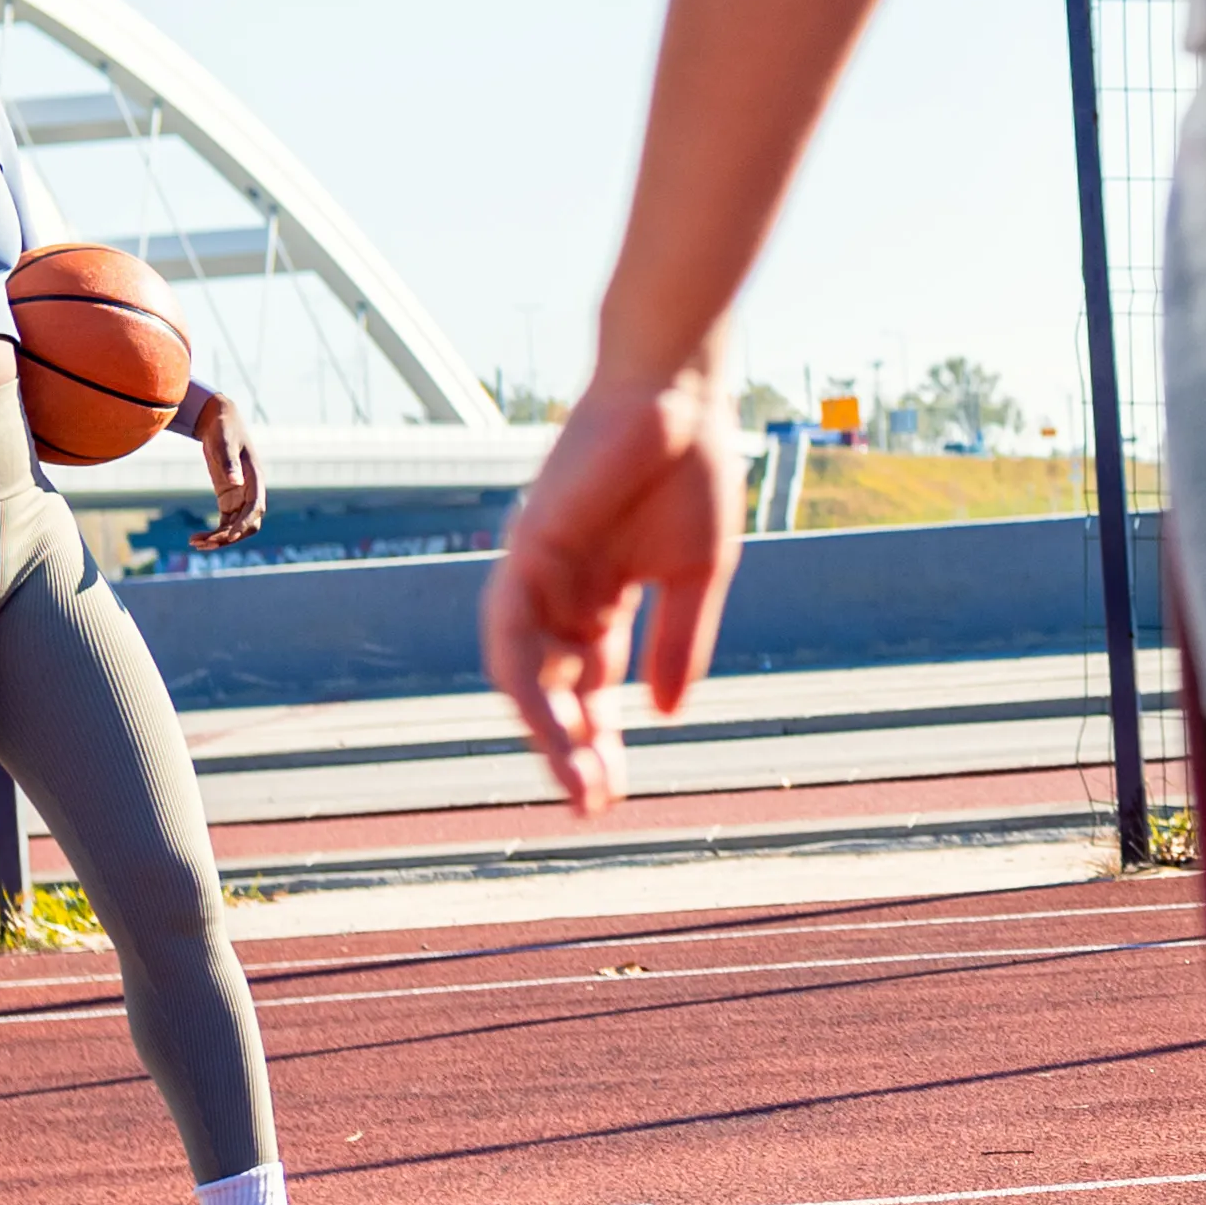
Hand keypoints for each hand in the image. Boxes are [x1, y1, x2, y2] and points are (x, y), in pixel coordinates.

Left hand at [179, 386, 266, 549]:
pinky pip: (224, 523)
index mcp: (255, 478)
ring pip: (235, 528)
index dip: (244, 523)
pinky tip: (195, 538)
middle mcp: (251, 491)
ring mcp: (240, 497)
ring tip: (195, 544)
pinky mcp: (229, 500)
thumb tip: (235, 481)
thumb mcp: (225, 442)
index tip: (228, 535)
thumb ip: (230, 461)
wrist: (219, 421)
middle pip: (248, 524)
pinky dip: (213, 534)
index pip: (256, 507)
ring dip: (219, 539)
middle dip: (229, 537)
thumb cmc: (224, 428)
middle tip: (205, 543)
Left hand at [482, 364, 743, 813]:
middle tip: (595, 806)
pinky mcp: (526, 548)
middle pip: (554, 692)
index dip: (602, 742)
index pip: (590, 688)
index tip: (618, 796)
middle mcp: (562, 594)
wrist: (679, 398)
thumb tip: (667, 715)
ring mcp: (539, 573)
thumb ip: (679, 644)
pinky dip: (526, 678)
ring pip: (525, 674)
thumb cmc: (691, 471)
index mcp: (603, 600)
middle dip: (573, 752)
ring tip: (580, 782)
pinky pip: (510, 627)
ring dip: (548, 732)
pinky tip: (557, 721)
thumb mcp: (696, 576)